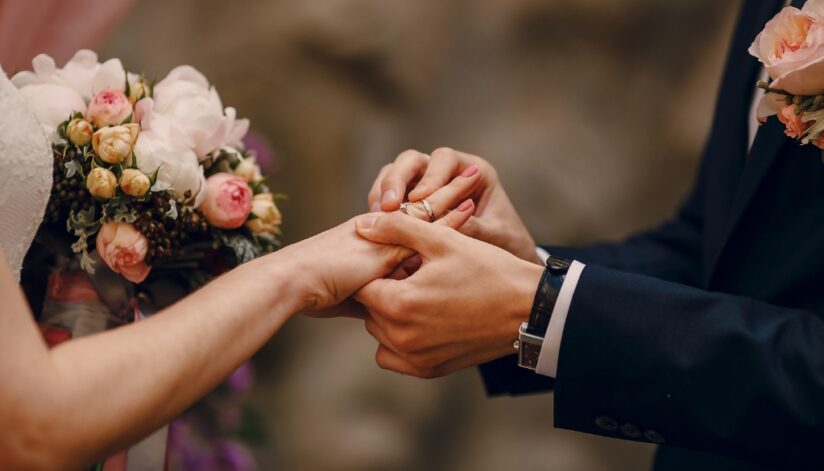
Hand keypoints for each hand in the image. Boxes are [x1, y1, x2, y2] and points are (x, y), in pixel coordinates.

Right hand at [287, 172, 479, 313]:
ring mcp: (385, 233)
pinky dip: (449, 217)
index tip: (453, 201)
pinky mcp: (389, 240)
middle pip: (419, 206)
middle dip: (444, 191)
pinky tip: (470, 207)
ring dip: (451, 193)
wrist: (294, 283)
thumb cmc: (313, 291)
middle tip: (470, 174)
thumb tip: (385, 314)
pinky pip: (425, 225)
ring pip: (425, 208)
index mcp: (370, 239)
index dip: (430, 211)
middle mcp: (379, 229)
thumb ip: (373, 296)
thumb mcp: (351, 296)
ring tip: (475, 176)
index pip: (407, 220)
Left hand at [354, 212, 543, 377]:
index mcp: (400, 303)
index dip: (380, 269)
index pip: (363, 285)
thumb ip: (397, 229)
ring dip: (391, 315)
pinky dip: (400, 340)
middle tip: (416, 276)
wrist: (529, 309)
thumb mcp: (443, 240)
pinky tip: (424, 320)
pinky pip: (394, 357)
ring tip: (423, 296)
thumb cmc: (489, 270)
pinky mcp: (429, 370)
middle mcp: (402, 337)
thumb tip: (362, 225)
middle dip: (385, 291)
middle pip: (369, 310)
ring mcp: (415, 357)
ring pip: (380, 333)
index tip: (404, 261)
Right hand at [367, 148, 541, 263]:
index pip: (444, 159)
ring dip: (382, 192)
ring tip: (377, 217)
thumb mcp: (494, 236)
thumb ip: (471, 227)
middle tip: (388, 206)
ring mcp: (424, 185)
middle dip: (397, 180)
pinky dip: (380, 208)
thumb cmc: (506, 244)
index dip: (430, 177)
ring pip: (394, 174)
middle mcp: (446, 172)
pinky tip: (377, 227)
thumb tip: (441, 224)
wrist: (504, 266)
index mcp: (473, 170)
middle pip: (412, 161)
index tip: (420, 198)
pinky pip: (388, 196)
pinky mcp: (409, 203)